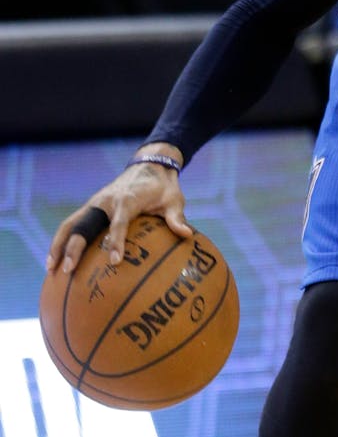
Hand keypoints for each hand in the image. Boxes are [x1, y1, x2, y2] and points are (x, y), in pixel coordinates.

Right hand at [46, 143, 191, 274]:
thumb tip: (187, 235)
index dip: (116, 241)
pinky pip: (72, 224)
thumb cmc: (163, 187)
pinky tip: (56, 261)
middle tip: (67, 270)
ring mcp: (95, 204)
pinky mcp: (90, 207)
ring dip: (58, 246)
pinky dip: (61, 241)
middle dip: (73, 247)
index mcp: (127, 200)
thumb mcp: (174, 200)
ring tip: (50, 270)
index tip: (115, 261)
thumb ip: (177, 218)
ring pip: (70, 224)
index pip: (119, 223)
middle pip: (83, 225)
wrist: (150, 165)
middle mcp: (106, 202)